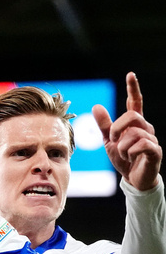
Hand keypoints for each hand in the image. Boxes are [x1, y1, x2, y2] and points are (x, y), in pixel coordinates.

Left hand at [93, 73, 160, 190]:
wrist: (133, 178)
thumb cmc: (123, 158)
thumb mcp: (109, 141)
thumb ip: (104, 125)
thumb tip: (96, 106)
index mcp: (134, 124)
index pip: (136, 102)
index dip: (133, 88)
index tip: (130, 74)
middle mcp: (146, 128)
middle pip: (131, 116)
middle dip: (116, 128)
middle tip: (112, 140)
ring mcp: (152, 138)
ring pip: (133, 134)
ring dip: (122, 146)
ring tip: (124, 155)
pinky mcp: (156, 150)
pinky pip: (140, 145)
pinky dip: (130, 153)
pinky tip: (132, 158)